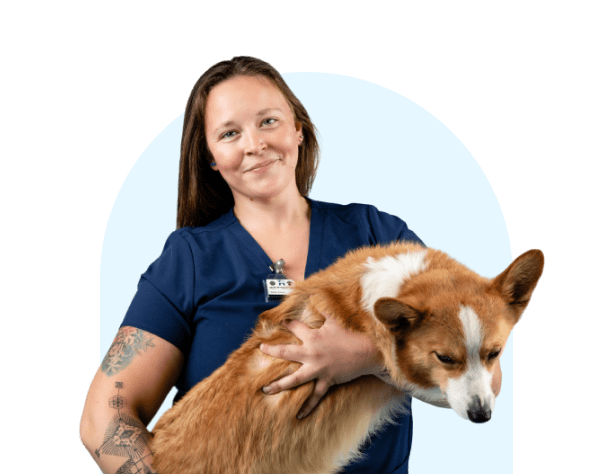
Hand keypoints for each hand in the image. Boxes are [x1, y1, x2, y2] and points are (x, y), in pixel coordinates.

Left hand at [259, 312, 382, 417]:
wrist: (367, 352)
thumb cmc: (351, 335)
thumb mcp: (336, 320)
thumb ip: (324, 309)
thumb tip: (316, 294)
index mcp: (313, 337)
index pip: (295, 327)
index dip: (287, 324)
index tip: (280, 323)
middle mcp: (312, 353)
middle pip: (286, 352)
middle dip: (272, 350)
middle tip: (261, 349)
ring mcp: (318, 369)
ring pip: (294, 379)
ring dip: (279, 385)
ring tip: (265, 390)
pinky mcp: (326, 381)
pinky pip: (315, 396)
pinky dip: (307, 407)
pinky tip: (298, 416)